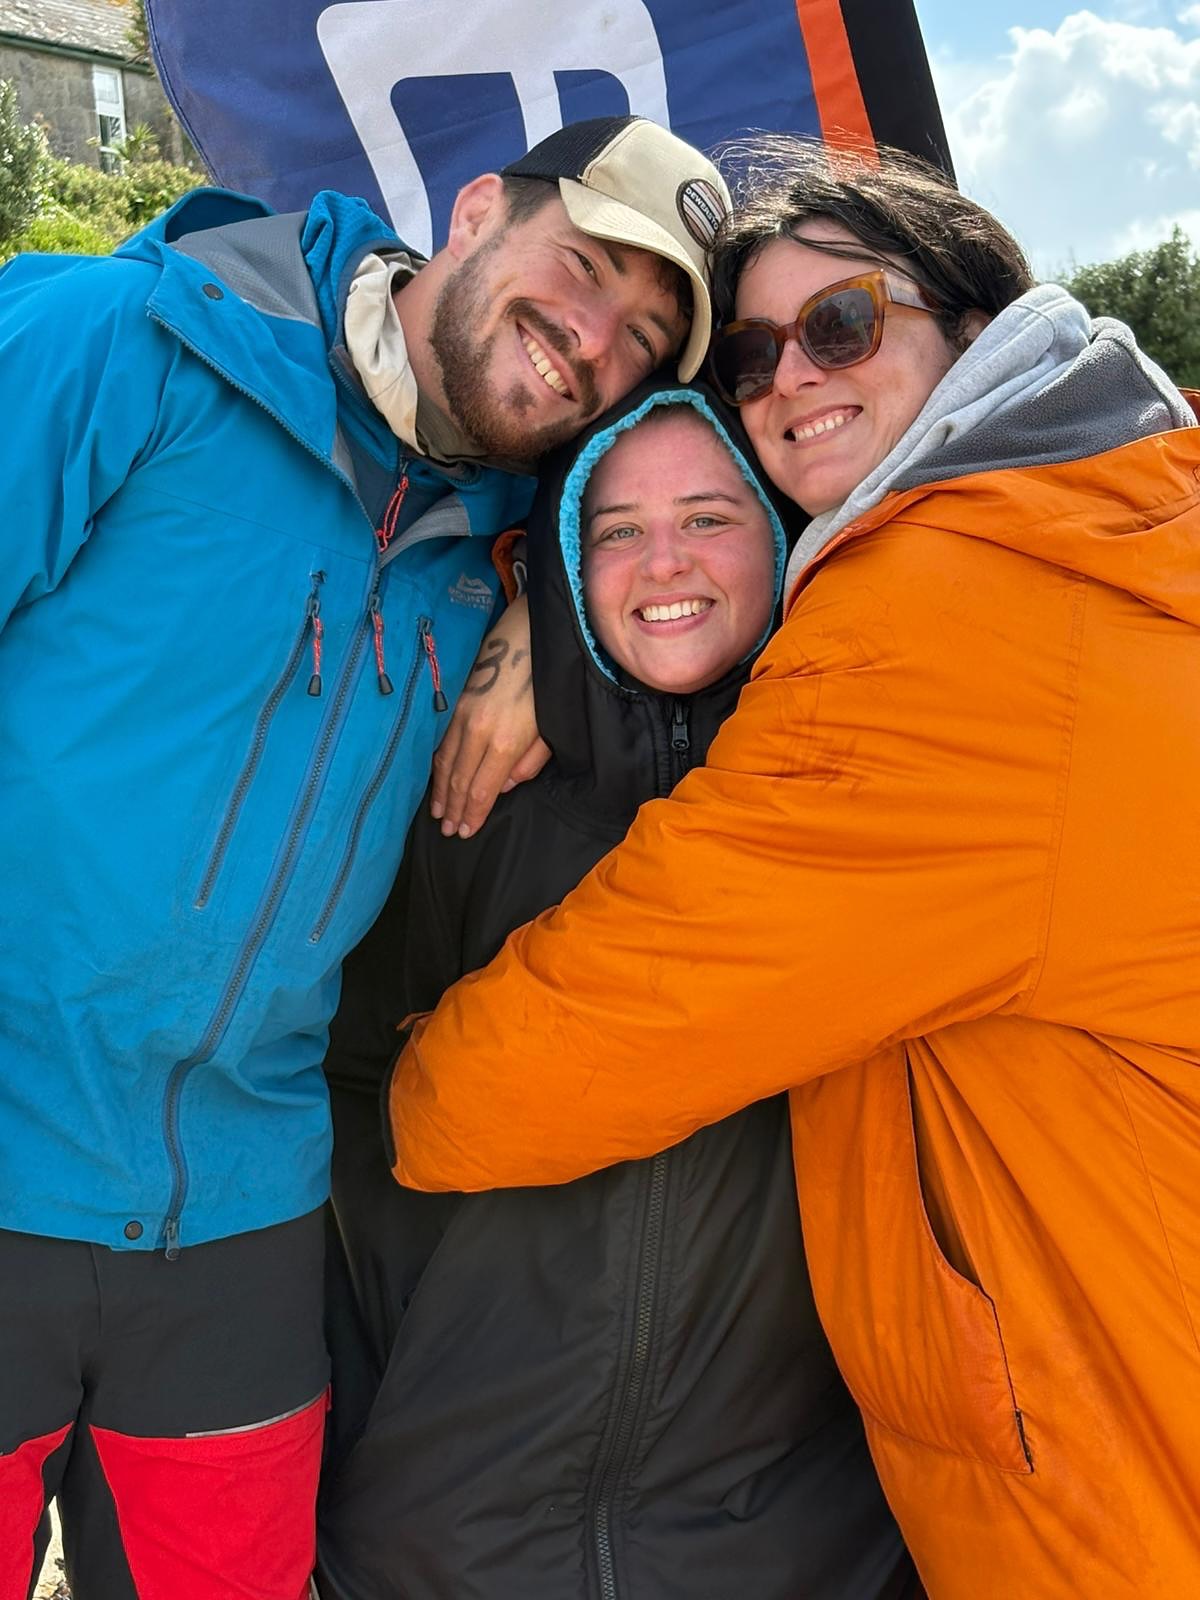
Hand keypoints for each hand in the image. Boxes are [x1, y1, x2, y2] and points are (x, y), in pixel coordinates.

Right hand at [430, 596, 550, 837]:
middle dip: (452, 808)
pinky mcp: (456, 701)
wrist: (529, 635)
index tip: (464, 833)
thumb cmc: (546, 684)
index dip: (471, 815)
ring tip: (437, 812)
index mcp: (505, 743)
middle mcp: (478, 732)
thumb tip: (502, 787)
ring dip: (440, 790)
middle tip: (446, 831)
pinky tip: (436, 778)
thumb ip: (528, 763)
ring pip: (445, 762)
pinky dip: (436, 765)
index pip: (481, 790)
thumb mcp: (550, 730)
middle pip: (459, 780)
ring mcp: (462, 715)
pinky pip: (441, 741)